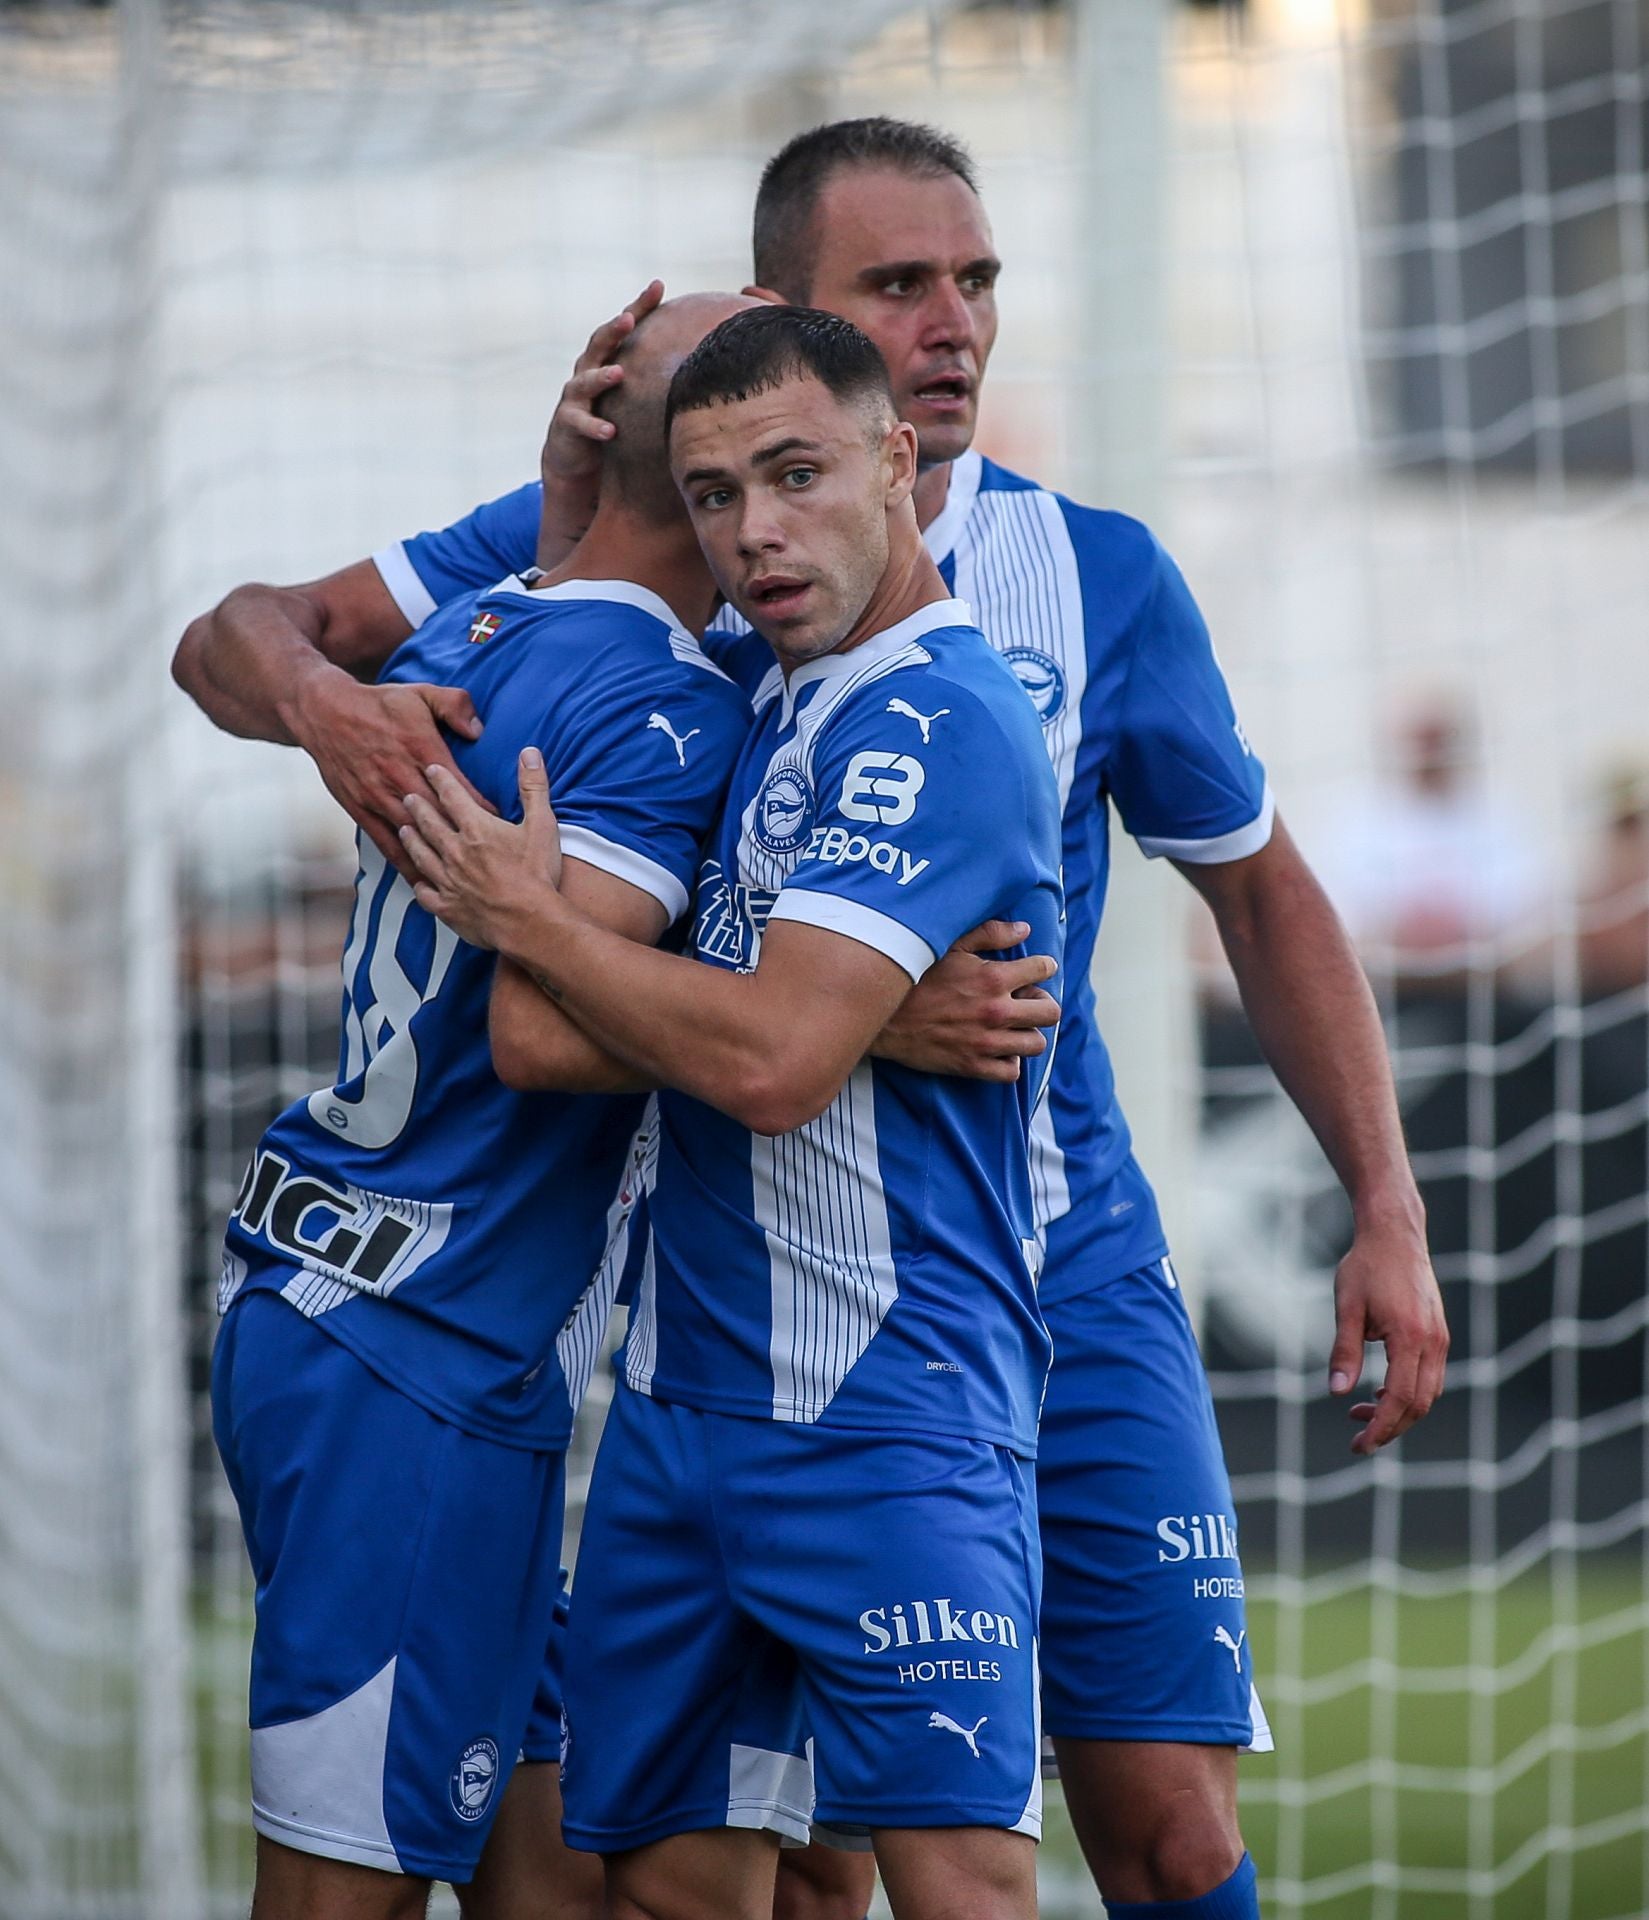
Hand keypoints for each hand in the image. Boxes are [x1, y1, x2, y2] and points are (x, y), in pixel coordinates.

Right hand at [291, 671, 486, 879]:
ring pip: (414, 835)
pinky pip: (385, 842)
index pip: (459, 789)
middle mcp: (400, 778)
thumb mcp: (422, 693)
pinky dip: (404, 863)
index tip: (505, 828)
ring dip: (438, 858)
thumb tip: (479, 730)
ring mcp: (378, 796)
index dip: (483, 810)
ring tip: (463, 882)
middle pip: (439, 817)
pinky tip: (421, 881)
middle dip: (465, 841)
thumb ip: (455, 706)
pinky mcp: (360, 809)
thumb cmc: (380, 703)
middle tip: (491, 863)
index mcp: (420, 750)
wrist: (324, 711)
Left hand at [400, 748, 563, 949]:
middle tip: (407, 796)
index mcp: (475, 829)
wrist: (528, 922)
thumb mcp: (542, 824)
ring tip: (403, 830)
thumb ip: (533, 786)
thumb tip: (530, 752)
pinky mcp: (448, 908)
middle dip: (417, 807)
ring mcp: (447, 881)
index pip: (451, 796)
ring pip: (421, 856)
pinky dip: (420, 887)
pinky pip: (426, 895)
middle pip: (428, 823)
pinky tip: (418, 884)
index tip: (430, 768)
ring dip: (411, 841)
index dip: (440, 779)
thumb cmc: (537, 874)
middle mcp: (454, 851)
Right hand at [537, 280, 665, 562]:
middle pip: (598, 344)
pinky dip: (595, 427)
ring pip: (585, 381)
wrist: (575, 456)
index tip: (658, 285)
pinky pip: (581, 423)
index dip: (639, 304)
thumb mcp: (632, 393)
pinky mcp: (567, 424)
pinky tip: (611, 431)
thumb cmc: (610, 417)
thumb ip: (655, 373)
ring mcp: (575, 397)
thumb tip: (707, 358)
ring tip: (618, 373)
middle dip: (613, 330)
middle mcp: (587, 371)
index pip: (623, 326)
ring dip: (601, 377)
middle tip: (628, 318)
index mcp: (605, 358)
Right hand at [871, 920, 1059, 1079]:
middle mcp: (996, 1011)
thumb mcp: (949, 946)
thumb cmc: (915, 978)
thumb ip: (990, 934)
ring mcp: (986, 1042)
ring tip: (1013, 1027)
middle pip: (1050, 1012)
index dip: (1043, 967)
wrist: (883, 1018)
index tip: (1036, 970)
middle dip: (1042, 1003)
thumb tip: (1024, 929)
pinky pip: (1012, 1072)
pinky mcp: (973, 1066)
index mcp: (993, 978)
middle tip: (1026, 1001)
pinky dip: (1009, 1061)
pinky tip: (998, 1049)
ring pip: (1036, 1044)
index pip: (1043, 970)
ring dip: (1028, 1033)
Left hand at [1328, 1217, 1448, 1453]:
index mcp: (1410, 1337)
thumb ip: (1344, 1351)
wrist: (1395, 1234)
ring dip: (1399, 1412)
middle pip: (1418, 1404)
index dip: (1380, 1427)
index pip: (1399, 1399)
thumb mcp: (1347, 1307)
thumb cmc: (1366, 1267)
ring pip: (1427, 1394)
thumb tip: (1336, 1392)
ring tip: (1361, 1414)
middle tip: (1358, 1441)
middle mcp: (1433, 1341)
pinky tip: (1379, 1391)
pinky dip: (1408, 1393)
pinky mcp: (1438, 1333)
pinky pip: (1429, 1376)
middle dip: (1390, 1428)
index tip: (1359, 1445)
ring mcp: (1440, 1338)